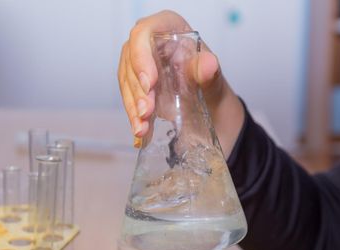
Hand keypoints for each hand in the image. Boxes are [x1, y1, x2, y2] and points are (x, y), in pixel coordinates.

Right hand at [117, 10, 244, 156]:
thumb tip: (207, 65)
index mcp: (168, 29)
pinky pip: (128, 98)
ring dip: (132, 106)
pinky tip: (140, 130)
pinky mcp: (135, 87)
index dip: (141, 56)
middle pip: (130, 61)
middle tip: (146, 111)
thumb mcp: (214, 79)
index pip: (145, 32)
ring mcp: (139, 66)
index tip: (149, 82)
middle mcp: (149, 45)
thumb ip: (209, 72)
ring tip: (142, 127)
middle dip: (136, 89)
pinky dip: (133, 116)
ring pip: (126, 82)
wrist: (209, 106)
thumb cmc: (209, 83)